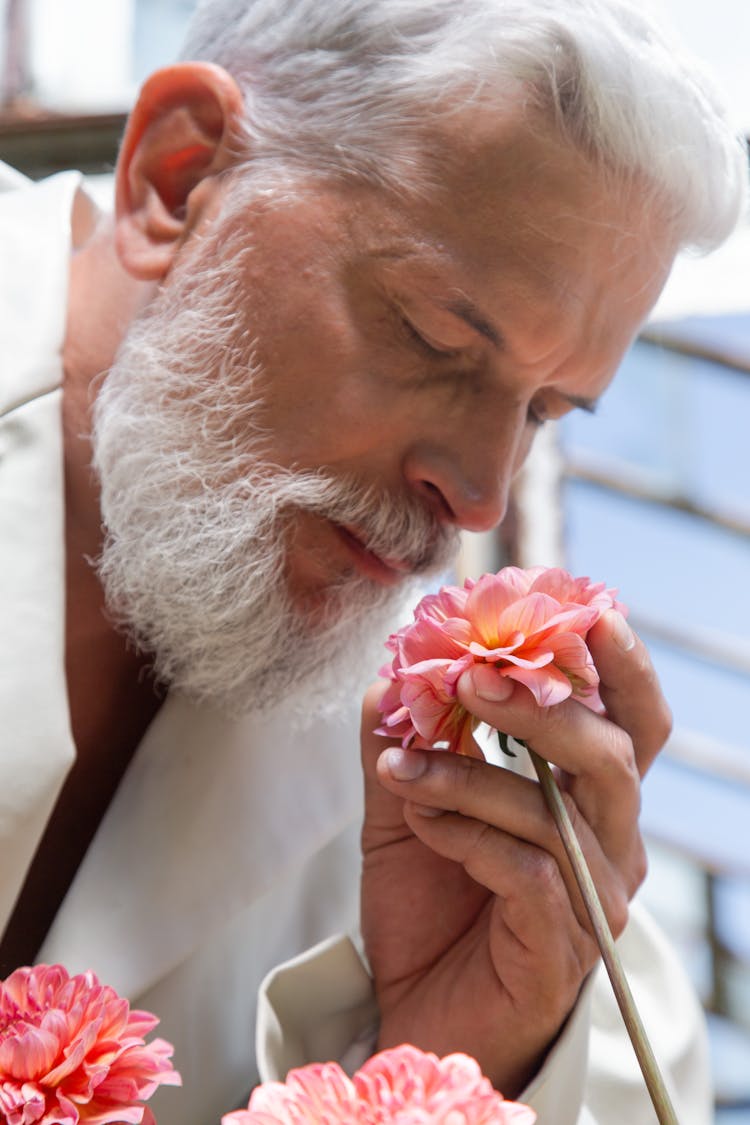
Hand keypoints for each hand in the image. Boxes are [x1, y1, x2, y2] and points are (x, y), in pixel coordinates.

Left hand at [360, 609, 670, 1096]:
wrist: (416, 1010)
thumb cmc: (431, 903)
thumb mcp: (408, 804)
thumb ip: (406, 737)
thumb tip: (390, 667)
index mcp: (588, 795)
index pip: (627, 715)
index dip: (613, 657)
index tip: (569, 601)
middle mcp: (609, 842)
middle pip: (612, 754)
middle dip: (544, 703)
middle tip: (473, 674)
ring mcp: (591, 898)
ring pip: (557, 810)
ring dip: (471, 774)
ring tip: (400, 766)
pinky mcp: (560, 948)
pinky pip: (527, 873)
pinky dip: (465, 836)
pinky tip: (419, 823)